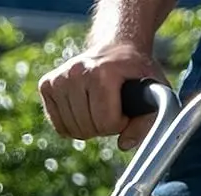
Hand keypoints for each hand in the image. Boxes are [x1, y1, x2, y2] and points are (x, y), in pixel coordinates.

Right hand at [40, 42, 166, 149]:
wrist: (116, 47)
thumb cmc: (136, 72)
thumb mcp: (154, 91)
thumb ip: (147, 120)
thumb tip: (125, 144)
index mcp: (103, 71)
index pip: (106, 122)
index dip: (120, 123)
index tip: (125, 107)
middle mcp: (77, 71)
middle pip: (88, 128)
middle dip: (103, 126)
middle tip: (111, 107)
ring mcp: (59, 77)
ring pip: (72, 131)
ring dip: (88, 128)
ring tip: (97, 107)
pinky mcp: (47, 85)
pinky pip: (59, 126)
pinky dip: (72, 126)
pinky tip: (82, 109)